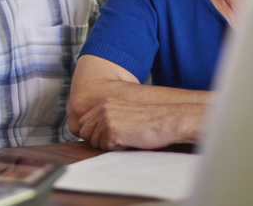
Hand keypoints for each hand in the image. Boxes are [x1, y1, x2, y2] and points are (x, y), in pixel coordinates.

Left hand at [74, 99, 203, 150]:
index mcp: (105, 103)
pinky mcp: (111, 130)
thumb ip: (107, 119)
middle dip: (98, 140)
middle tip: (119, 139)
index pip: (84, 123)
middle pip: (84, 133)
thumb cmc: (150, 121)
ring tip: (128, 137)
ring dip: (109, 145)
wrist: (169, 120)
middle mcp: (103, 108)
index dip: (94, 134)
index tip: (108, 137)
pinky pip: (105, 147)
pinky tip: (130, 140)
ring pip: (94, 142)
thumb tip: (92, 135)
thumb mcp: (124, 114)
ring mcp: (106, 118)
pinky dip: (117, 148)